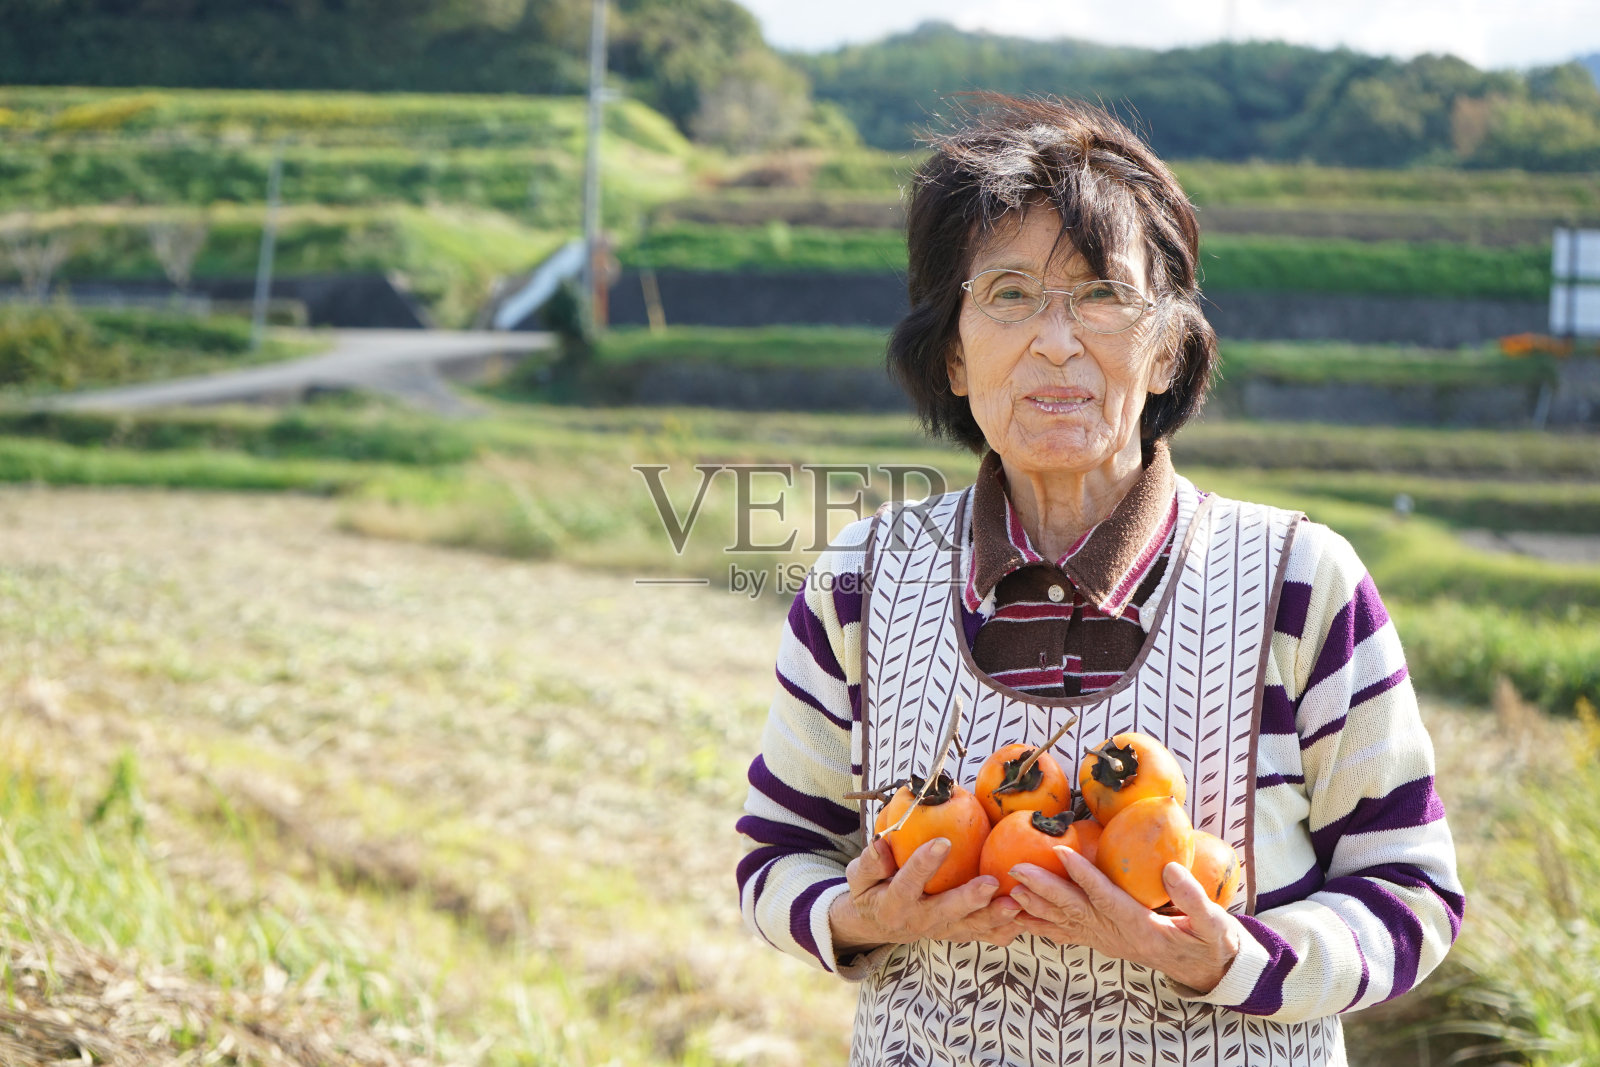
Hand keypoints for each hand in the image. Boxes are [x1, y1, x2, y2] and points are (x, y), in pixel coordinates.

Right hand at [829, 836, 1025, 954]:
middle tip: (989, 883)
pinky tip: (1026, 918)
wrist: (882, 924)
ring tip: (1016, 904)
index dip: (924, 863)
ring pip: (972, 926)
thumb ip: (869, 862)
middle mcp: (921, 921)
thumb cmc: (872, 891)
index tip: (942, 842)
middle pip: (947, 911)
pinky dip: (1005, 929)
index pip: (908, 882)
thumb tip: (881, 842)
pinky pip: (985, 935)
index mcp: (894, 903)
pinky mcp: (960, 933)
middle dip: (969, 899)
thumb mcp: (859, 878)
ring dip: (995, 917)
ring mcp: (944, 930)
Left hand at [1009, 846, 1242, 992]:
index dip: (1083, 875)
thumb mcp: (1213, 923)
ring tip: (1009, 888)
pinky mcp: (1102, 941)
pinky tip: (1020, 916)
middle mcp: (1117, 935)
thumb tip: (1170, 868)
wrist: (1206, 970)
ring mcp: (1106, 941)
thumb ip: (1193, 898)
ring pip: (1065, 922)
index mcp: (1141, 926)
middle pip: (1075, 909)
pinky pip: (1067, 934)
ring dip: (1036, 906)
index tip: (1059, 852)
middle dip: (1044, 888)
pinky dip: (1042, 925)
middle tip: (1016, 868)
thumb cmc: (1211, 941)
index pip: (1106, 897)